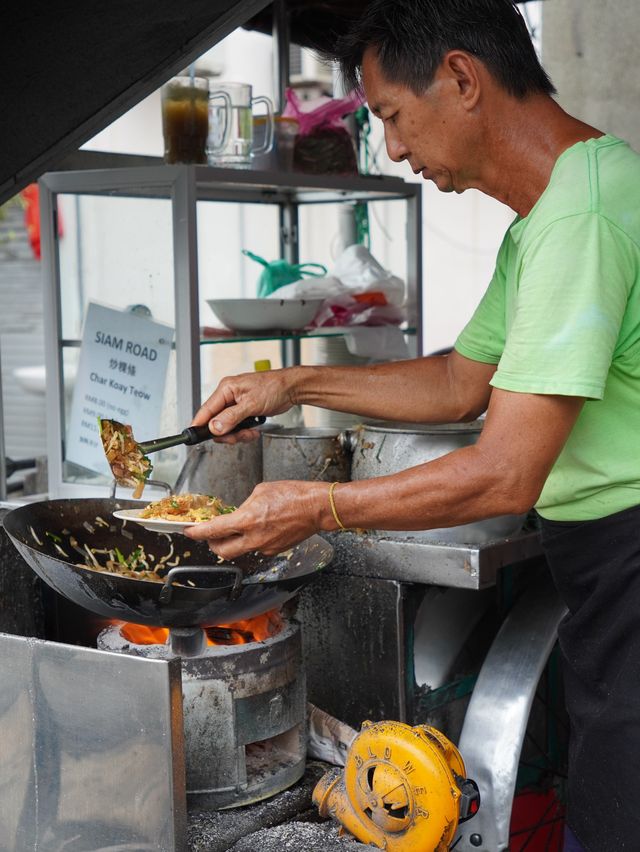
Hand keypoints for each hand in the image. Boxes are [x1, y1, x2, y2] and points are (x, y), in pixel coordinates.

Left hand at [184, 480, 328, 558]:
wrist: (316, 508)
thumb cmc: (294, 495)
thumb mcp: (261, 490)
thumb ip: (246, 504)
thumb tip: (241, 511)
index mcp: (247, 520)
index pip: (214, 530)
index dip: (198, 532)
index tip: (190, 532)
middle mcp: (254, 538)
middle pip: (222, 551)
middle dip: (212, 544)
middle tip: (210, 535)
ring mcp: (264, 548)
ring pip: (240, 551)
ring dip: (233, 543)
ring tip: (237, 530)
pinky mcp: (275, 551)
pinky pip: (256, 549)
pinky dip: (252, 541)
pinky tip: (259, 530)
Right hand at [191, 368, 297, 442]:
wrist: (291, 388)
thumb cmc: (275, 387)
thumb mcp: (251, 404)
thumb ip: (231, 417)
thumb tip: (214, 427)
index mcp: (226, 389)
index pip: (206, 409)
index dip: (200, 424)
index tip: (195, 437)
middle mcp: (228, 396)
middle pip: (216, 422)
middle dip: (227, 433)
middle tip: (238, 436)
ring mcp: (236, 404)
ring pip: (227, 426)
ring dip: (238, 434)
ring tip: (250, 432)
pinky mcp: (244, 410)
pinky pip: (237, 426)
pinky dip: (245, 432)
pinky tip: (254, 429)